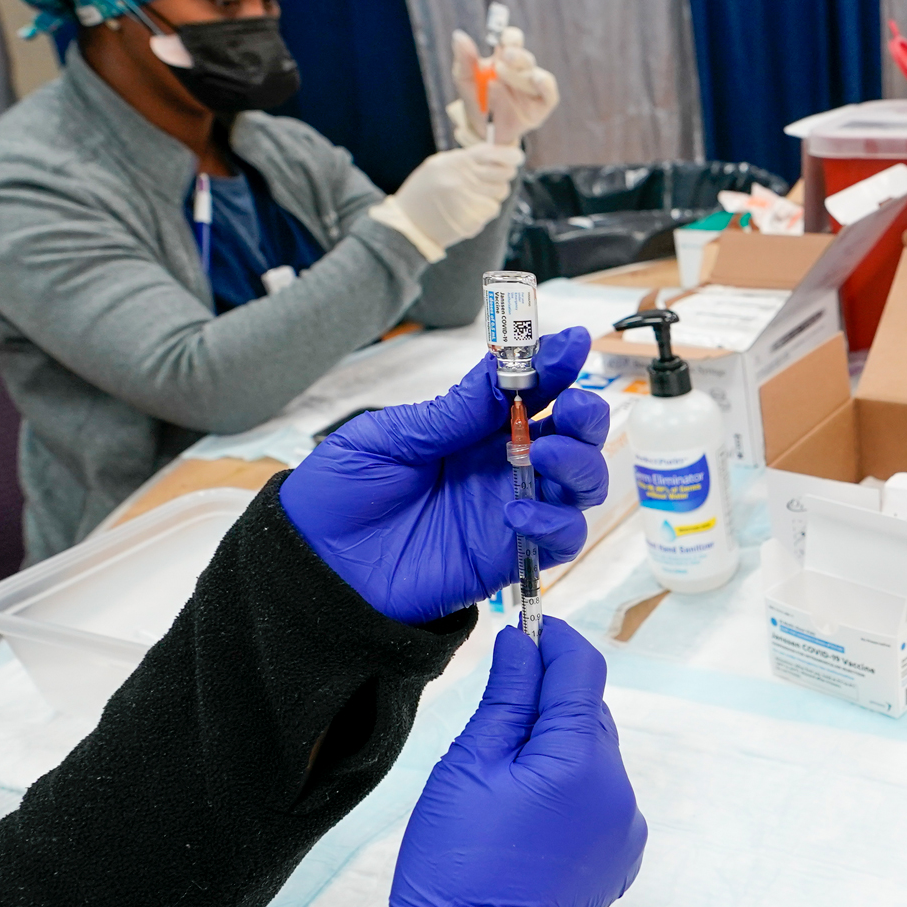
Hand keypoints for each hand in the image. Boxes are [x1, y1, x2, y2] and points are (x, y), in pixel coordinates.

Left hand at [281, 329, 608, 625]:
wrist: (318, 563)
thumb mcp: (390, 437)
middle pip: (576, 435)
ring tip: (543, 454)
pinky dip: (555, 522)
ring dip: (580, 463)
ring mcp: (513, 507)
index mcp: (477, 428)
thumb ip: (453, 412)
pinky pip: (562, 538)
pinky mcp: (511, 554)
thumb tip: (504, 371)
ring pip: (584, 483)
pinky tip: (516, 513)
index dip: (559, 365)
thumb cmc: (342, 493)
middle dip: (588, 414)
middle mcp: (504, 464)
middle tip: (572, 406)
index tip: (571, 343)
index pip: (535, 390)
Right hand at [367, 143, 524, 261]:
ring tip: (474, 196)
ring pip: (500, 192)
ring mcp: (468, 201)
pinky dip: (485, 209)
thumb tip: (496, 153)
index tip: (516, 156)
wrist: (407, 225)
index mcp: (453, 163)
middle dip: (503, 175)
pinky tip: (469, 209)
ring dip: (493, 194)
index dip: (508, 154)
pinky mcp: (472, 219)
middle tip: (493, 179)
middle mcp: (462, 180)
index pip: (489, 153)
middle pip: (502, 174)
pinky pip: (491, 210)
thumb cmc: (423, 193)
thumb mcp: (436, 167)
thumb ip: (465, 160)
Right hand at [386, 620, 647, 906]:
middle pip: (589, 713)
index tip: (525, 627)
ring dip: (559, 748)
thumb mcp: (469, 765)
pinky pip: (600, 798)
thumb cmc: (458, 862)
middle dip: (549, 700)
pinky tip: (528, 813)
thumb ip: (506, 696)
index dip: (553, 641)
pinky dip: (570, 789)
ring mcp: (624, 824)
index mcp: (581, 757)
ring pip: (594, 755)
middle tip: (496, 713)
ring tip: (504, 778)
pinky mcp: (621, 853)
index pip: (582, 669)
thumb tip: (524, 642)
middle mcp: (618, 786)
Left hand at [449, 26, 560, 144]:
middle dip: (516, 55)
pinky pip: (550, 93)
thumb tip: (459, 35)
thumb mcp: (464, 79)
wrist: (484, 132)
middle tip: (503, 57)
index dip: (510, 36)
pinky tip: (537, 80)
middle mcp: (522, 70)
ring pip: (534, 74)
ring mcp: (533, 87)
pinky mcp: (542, 105)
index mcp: (504, 59)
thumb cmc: (476, 101)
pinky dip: (545, 85)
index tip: (501, 39)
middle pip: (525, 57)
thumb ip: (464, 59)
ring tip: (500, 78)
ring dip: (520, 75)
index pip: (513, 40)